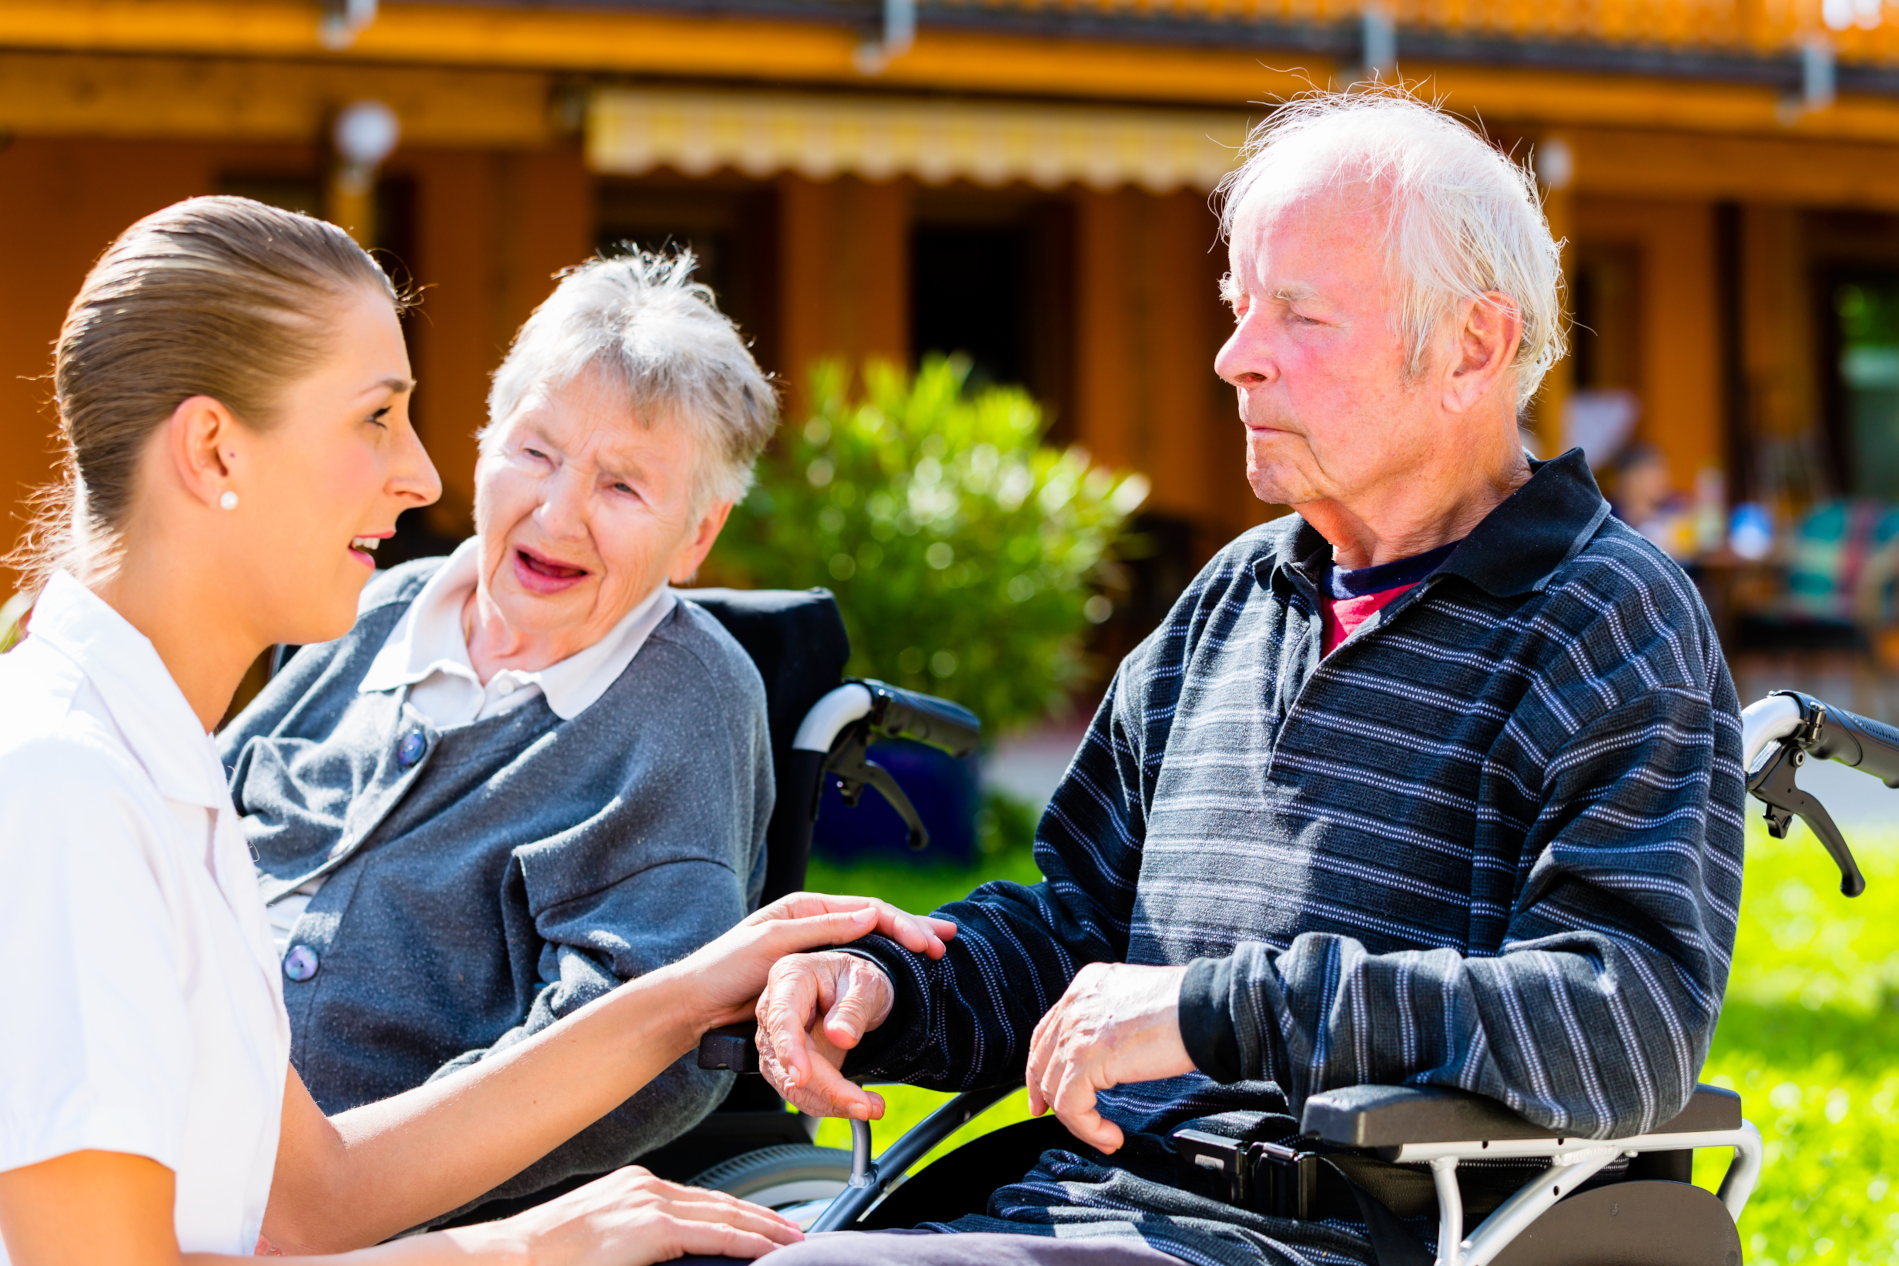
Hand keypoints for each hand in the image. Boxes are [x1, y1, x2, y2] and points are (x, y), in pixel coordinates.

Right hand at [477, 1165, 801, 1265]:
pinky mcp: (651, 1228)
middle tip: (795, 1231)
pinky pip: (714, 1234)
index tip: (766, 1224)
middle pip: (722, 1203)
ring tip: (792, 1241)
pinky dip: (748, 1242)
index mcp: (635, 1188)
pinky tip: (770, 1250)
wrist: (512, 1258)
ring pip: (725, 1215)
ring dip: (764, 1229)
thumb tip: (664, 1253)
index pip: (702, 1200)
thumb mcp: (600, 1238)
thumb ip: (637, 1237)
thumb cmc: (546, 1257)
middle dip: (763, 1218)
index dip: (740, 1213)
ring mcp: (649, 1203)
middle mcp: (646, 1187)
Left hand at [681, 893, 953, 1031]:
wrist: (697, 1004)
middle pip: (876, 921)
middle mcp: (814, 923)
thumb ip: (822, 928)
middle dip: (913, 928)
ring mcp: (815, 948)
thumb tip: (870, 915)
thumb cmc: (725, 968)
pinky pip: (856, 964)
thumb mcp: (774, 943)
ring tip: (936, 951)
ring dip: (903, 945)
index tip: (928, 942)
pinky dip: (883, 965)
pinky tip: (902, 972)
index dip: (902, 924)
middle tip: (947, 940)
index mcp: (805, 909)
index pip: (868, 909)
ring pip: (871, 942)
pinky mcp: (812, 974)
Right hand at [756, 950, 894, 1119]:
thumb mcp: (866, 984)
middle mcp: (774, 1009)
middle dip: (825, 1088)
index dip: (789, 1049)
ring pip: (789, 1082)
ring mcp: (776, 1038)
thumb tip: (839, 1037)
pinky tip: (855, 1104)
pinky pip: (799, 1090)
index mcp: (790, 978)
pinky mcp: (786, 1062)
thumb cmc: (857, 978)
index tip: (802, 1076)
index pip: (781, 1017)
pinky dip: (826, 1103)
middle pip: (785, 1059)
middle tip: (864, 1105)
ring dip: (827, 1102)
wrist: (857, 989)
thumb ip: (853, 1009)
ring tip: (868, 1106)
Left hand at [1025, 963, 1195, 1153]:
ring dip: (1078, 1120)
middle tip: (1061, 1119)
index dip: (1041, 1066)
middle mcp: (1075, 1005)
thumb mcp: (1133, 1002)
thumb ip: (1111, 1020)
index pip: (1047, 1031)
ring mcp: (1076, 1032)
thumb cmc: (1185, 1007)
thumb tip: (1105, 1054)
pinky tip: (1109, 1136)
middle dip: (1046, 1096)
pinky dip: (1087, 1129)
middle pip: (1041, 1060)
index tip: (1045, 1093)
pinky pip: (1071, 1106)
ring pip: (1054, 1088)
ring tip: (1103, 1135)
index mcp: (1084, 986)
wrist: (1202, 1008)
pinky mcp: (1087, 1060)